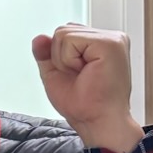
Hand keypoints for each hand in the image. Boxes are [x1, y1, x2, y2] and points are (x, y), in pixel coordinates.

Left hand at [33, 24, 142, 152]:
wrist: (97, 122)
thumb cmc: (84, 105)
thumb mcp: (55, 74)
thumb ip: (46, 54)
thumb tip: (39, 37)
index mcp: (101, 44)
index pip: (66, 33)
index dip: (60, 56)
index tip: (79, 76)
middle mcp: (110, 38)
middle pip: (63, 30)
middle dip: (61, 57)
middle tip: (81, 77)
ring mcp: (113, 39)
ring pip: (63, 33)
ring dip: (64, 60)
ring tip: (85, 75)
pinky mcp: (111, 43)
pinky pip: (69, 40)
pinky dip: (68, 60)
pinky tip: (86, 72)